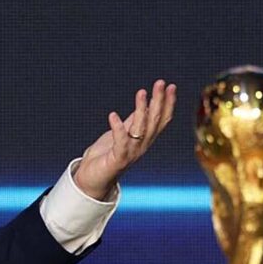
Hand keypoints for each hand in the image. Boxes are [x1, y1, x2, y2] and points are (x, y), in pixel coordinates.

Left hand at [73, 80, 176, 199]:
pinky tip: (113, 115)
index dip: (167, 104)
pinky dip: (117, 129)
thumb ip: (133, 122)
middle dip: (158, 101)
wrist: (92, 180)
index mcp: (145, 139)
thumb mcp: (122, 134)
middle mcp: (142, 146)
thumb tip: (144, 105)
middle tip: (160, 83)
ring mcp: (131, 153)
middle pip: (154, 121)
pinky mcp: (117, 159)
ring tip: (141, 92)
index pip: (161, 120)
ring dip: (142, 110)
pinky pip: (120, 142)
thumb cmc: (106, 156)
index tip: (170, 86)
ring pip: (141, 129)